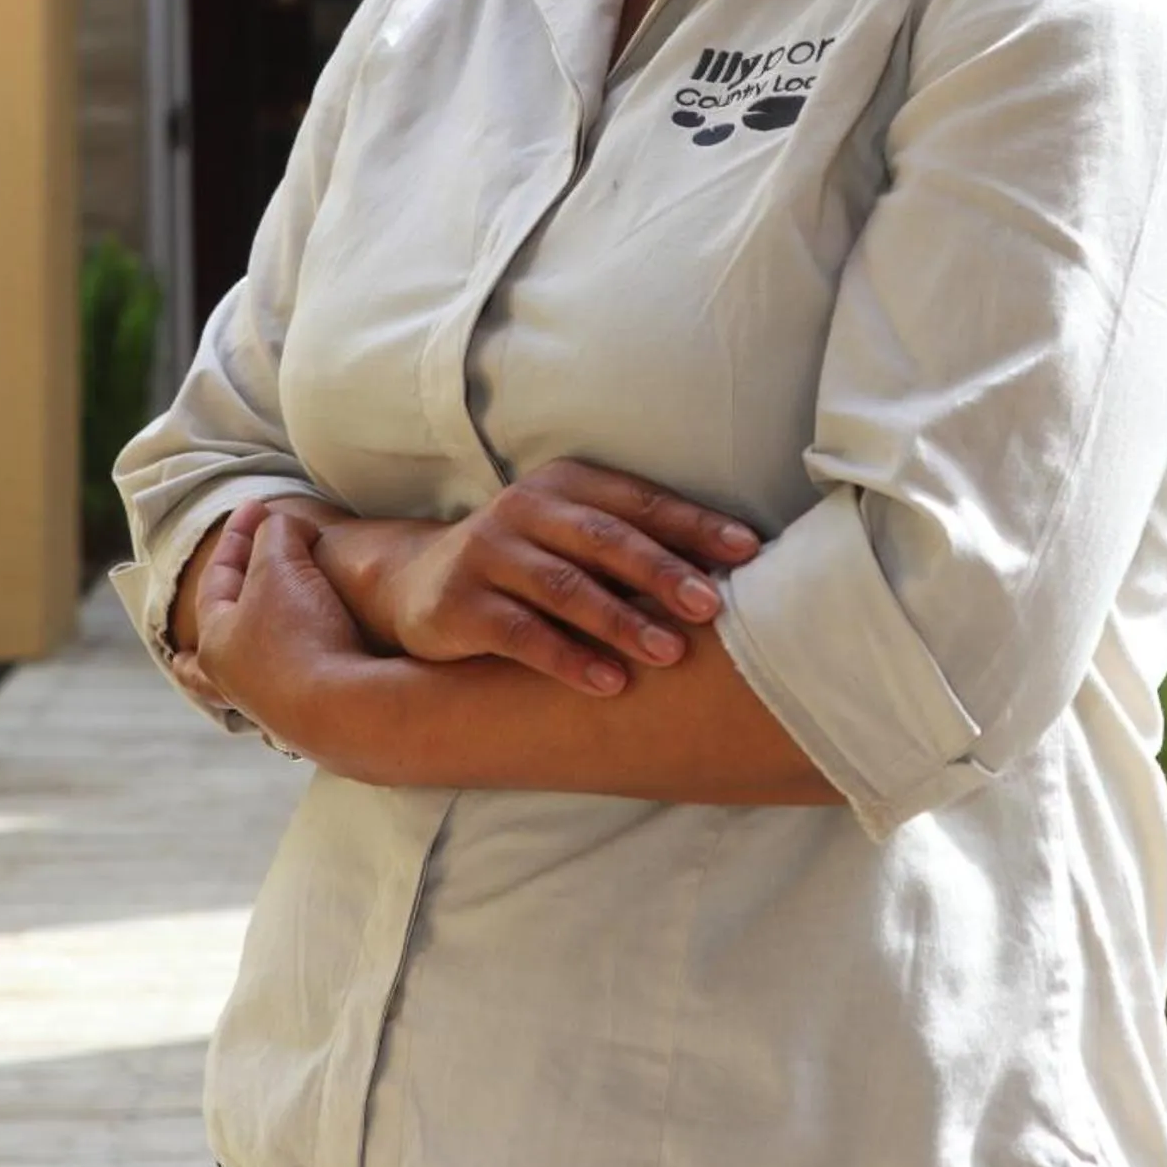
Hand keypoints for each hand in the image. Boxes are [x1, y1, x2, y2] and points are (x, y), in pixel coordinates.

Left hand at [171, 509, 364, 750]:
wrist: (347, 707)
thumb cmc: (301, 632)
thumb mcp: (282, 562)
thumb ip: (276, 534)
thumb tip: (284, 530)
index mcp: (217, 642)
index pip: (217, 579)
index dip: (237, 536)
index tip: (258, 507)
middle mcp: (236, 682)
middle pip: (203, 666)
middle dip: (196, 654)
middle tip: (180, 657)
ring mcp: (271, 709)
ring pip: (242, 689)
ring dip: (242, 672)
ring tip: (239, 677)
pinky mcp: (309, 724)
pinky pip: (285, 703)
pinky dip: (283, 692)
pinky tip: (295, 692)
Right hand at [319, 459, 759, 698]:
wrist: (417, 586)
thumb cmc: (528, 565)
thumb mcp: (575, 540)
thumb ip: (635, 547)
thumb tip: (736, 575)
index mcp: (568, 484)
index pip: (640, 501)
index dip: (694, 524)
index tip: (749, 552)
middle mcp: (526, 509)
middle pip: (606, 539)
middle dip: (664, 571)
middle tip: (714, 606)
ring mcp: (488, 553)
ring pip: (565, 586)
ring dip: (621, 620)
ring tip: (670, 653)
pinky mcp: (460, 604)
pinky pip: (520, 633)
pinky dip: (567, 658)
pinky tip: (609, 683)